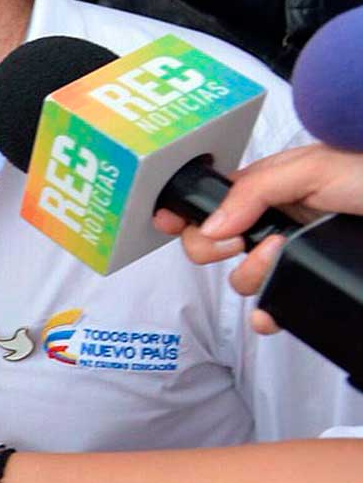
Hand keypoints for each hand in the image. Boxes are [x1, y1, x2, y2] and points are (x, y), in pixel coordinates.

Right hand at [152, 144, 362, 333]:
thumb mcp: (313, 168)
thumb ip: (255, 190)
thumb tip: (210, 225)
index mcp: (267, 188)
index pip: (209, 203)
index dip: (184, 214)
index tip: (169, 223)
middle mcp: (273, 221)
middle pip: (211, 244)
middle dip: (216, 248)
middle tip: (241, 240)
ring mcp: (290, 255)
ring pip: (241, 279)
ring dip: (252, 274)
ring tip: (282, 255)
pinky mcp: (308, 282)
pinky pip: (273, 307)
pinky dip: (266, 314)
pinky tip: (272, 312)